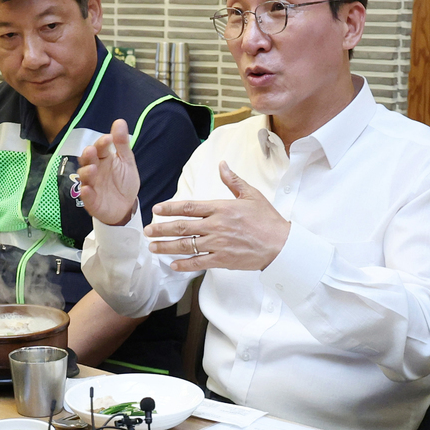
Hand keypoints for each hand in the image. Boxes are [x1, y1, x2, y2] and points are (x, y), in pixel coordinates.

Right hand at [76, 118, 141, 225]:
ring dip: (87, 172)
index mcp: (103, 159)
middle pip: (88, 161)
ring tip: (92, 169)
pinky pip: (86, 197)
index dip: (102, 143)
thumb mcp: (126, 162)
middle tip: (92, 151)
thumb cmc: (124, 182)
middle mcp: (95, 170)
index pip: (100, 148)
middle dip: (88, 156)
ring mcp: (92, 186)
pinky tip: (87, 189)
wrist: (126, 206)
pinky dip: (86, 193)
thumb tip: (119, 121)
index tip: (108, 138)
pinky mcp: (91, 201)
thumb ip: (122, 144)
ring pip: (85, 177)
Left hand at [147, 162, 289, 271]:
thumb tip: (222, 165)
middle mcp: (216, 226)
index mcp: (221, 208)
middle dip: (162, 229)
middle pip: (182, 227)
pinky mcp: (223, 260)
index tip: (157, 209)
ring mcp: (218, 244)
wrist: (281, 245)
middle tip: (148, 231)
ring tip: (153, 247)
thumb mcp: (251, 195)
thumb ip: (233, 181)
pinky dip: (184, 265)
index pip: (190, 206)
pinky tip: (173, 265)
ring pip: (187, 245)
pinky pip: (199, 263)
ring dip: (167, 247)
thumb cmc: (267, 219)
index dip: (170, 207)